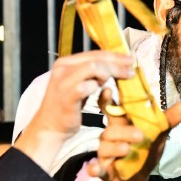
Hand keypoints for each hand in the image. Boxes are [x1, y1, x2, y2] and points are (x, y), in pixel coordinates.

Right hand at [15, 50, 134, 171]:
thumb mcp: (79, 84)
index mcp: (66, 62)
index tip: (129, 60)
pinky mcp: (66, 96)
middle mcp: (62, 68)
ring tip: (117, 81)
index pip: (94, 53)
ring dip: (109, 73)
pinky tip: (103, 91)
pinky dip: (97, 87)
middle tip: (131, 71)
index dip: (114, 56)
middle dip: (117, 64)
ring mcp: (63, 82)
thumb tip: (115, 64)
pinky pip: (86, 86)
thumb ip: (91, 74)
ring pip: (93, 68)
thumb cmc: (68, 106)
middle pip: (96, 59)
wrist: (49, 127)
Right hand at [90, 92, 180, 180]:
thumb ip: (167, 121)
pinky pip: (96, 169)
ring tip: (127, 149)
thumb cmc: (145, 153)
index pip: (112, 108)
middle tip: (139, 135)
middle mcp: (110, 136)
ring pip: (104, 146)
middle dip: (123, 130)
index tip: (108, 88)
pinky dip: (95, 169)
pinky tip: (95, 169)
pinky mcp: (103, 171)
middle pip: (110, 128)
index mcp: (121, 124)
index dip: (107, 99)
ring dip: (115, 147)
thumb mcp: (158, 137)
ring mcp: (105, 154)